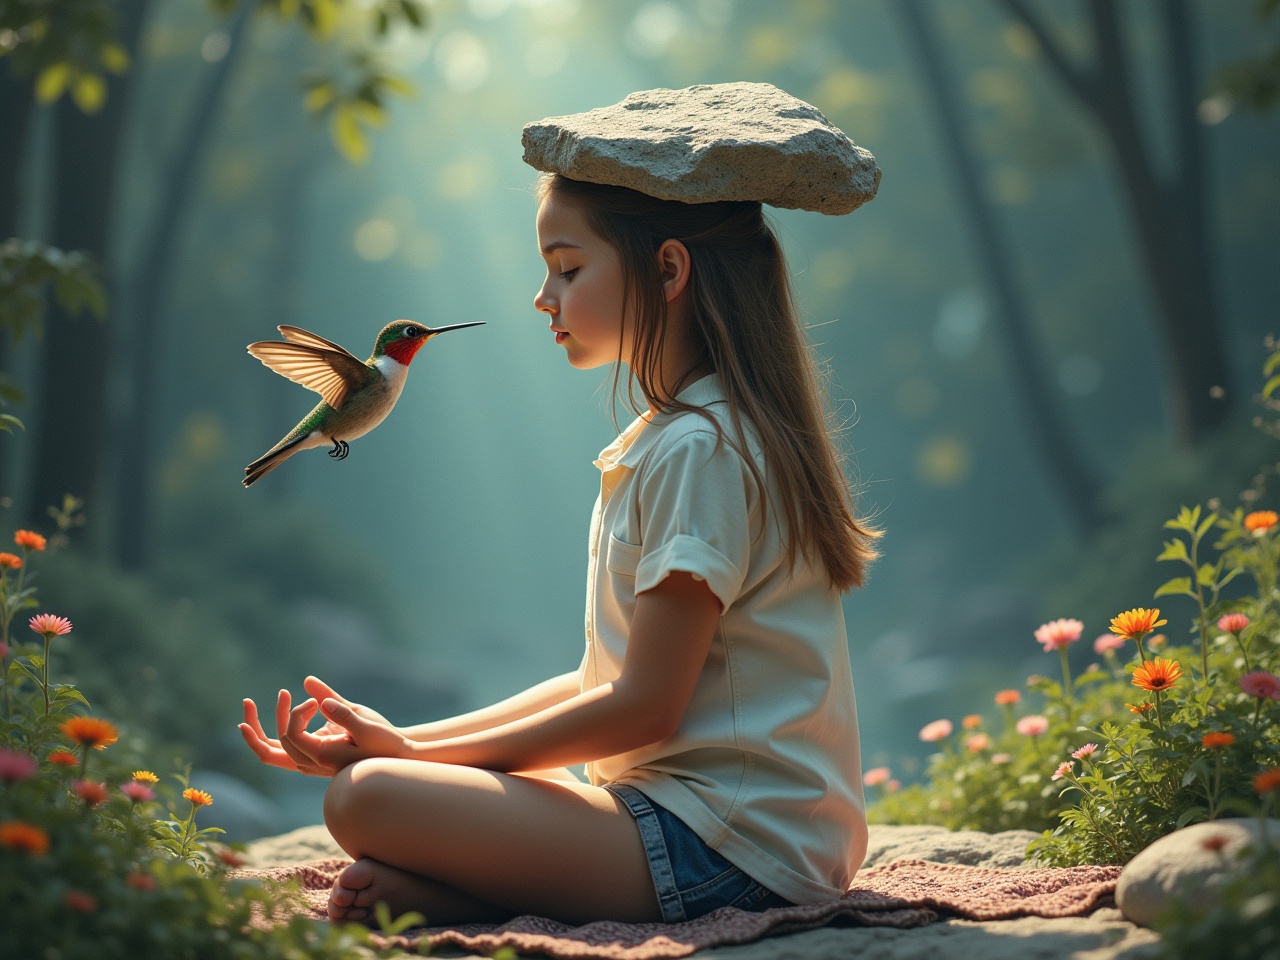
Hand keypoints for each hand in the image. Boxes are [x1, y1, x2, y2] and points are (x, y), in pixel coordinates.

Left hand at [279, 695, 409, 775]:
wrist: (398, 759)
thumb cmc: (385, 744)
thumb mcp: (366, 726)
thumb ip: (342, 712)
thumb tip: (320, 700)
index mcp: (324, 756)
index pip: (292, 735)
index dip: (298, 713)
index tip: (316, 702)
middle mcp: (317, 763)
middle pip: (283, 742)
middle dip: (283, 716)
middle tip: (289, 694)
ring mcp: (319, 762)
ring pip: (286, 747)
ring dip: (283, 726)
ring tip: (285, 698)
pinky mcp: (324, 756)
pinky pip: (298, 746)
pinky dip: (294, 729)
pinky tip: (306, 712)